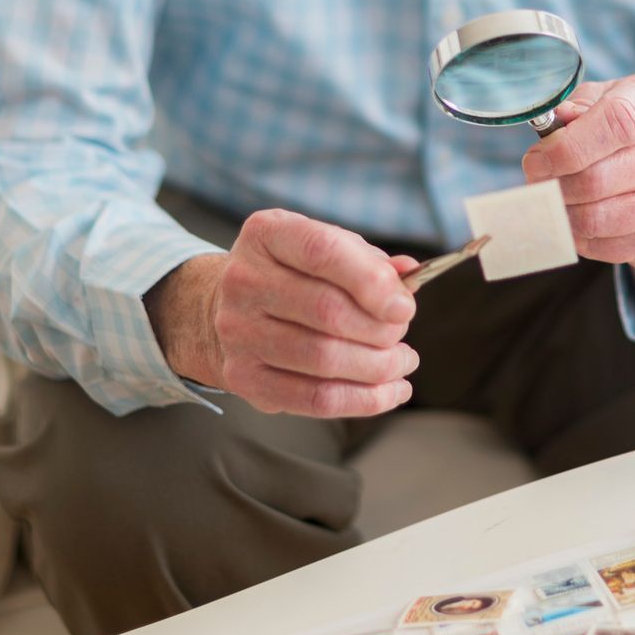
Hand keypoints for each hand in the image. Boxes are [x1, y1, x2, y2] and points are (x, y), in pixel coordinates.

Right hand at [146, 209, 418, 417]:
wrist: (225, 308)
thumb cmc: (292, 275)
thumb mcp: (326, 249)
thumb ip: (370, 261)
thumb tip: (409, 276)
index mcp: (266, 234)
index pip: (323, 251)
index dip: (372, 281)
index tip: (404, 306)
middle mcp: (244, 281)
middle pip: (328, 312)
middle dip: (380, 330)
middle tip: (401, 333)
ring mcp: (238, 332)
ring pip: (324, 359)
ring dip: (379, 367)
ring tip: (402, 361)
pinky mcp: (244, 377)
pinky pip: (314, 399)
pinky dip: (363, 400)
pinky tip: (390, 391)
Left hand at [521, 74, 634, 271]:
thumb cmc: (626, 131)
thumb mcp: (602, 100)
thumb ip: (576, 110)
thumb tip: (553, 133)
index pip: (616, 123)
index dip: (567, 147)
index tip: (537, 160)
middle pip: (598, 179)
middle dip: (554, 185)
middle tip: (537, 182)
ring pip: (597, 219)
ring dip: (562, 214)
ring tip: (553, 201)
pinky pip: (604, 247)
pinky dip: (579, 237)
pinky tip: (576, 219)